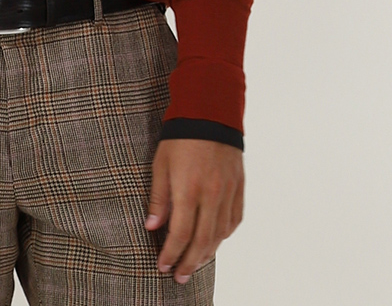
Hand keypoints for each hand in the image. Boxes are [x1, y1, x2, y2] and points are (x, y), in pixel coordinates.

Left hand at [144, 138, 243, 283]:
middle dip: (188, 263)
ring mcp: (228, 192)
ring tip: (193, 265)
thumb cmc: (180, 137)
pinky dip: (223, 235)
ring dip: (206, 254)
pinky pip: (233, 220)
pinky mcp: (239, 187)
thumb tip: (152, 226)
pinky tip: (214, 242)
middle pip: (202, 241)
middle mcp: (212, 195)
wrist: (210, 113)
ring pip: (220, 235)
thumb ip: (158, 197)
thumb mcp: (160, 164)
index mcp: (189, 189)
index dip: (171, 254)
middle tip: (178, 277)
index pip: (181, 233)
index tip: (162, 266)